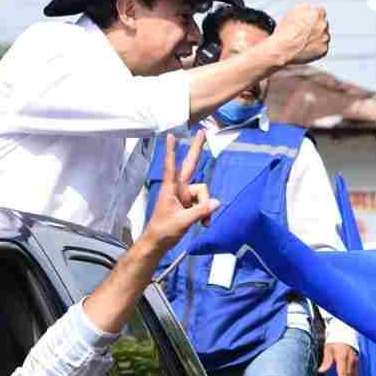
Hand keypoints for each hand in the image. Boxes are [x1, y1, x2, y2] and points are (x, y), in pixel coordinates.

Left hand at [143, 131, 216, 251]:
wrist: (158, 243)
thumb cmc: (164, 231)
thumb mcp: (183, 222)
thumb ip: (200, 211)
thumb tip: (217, 202)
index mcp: (171, 189)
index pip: (171, 166)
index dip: (172, 151)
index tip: (171, 135)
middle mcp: (179, 189)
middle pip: (191, 166)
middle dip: (197, 149)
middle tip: (202, 132)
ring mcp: (185, 196)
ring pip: (203, 192)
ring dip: (206, 207)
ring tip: (203, 223)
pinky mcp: (189, 204)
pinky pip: (204, 203)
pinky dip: (206, 212)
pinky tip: (204, 224)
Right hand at [274, 4, 330, 65]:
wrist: (282, 49)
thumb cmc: (286, 30)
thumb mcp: (293, 11)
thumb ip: (306, 7)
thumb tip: (312, 8)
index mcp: (317, 14)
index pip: (321, 12)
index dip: (313, 16)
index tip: (308, 21)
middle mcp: (324, 25)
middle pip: (323, 24)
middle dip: (316, 26)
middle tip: (305, 31)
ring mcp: (325, 38)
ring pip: (324, 35)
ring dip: (318, 36)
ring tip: (305, 39)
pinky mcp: (324, 49)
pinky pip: (322, 46)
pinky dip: (317, 46)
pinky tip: (307, 46)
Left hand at [319, 341, 359, 375]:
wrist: (345, 332)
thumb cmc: (335, 340)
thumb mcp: (328, 349)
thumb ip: (326, 360)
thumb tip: (321, 370)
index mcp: (343, 357)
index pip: (343, 372)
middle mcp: (351, 360)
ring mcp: (355, 361)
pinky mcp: (356, 362)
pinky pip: (356, 374)